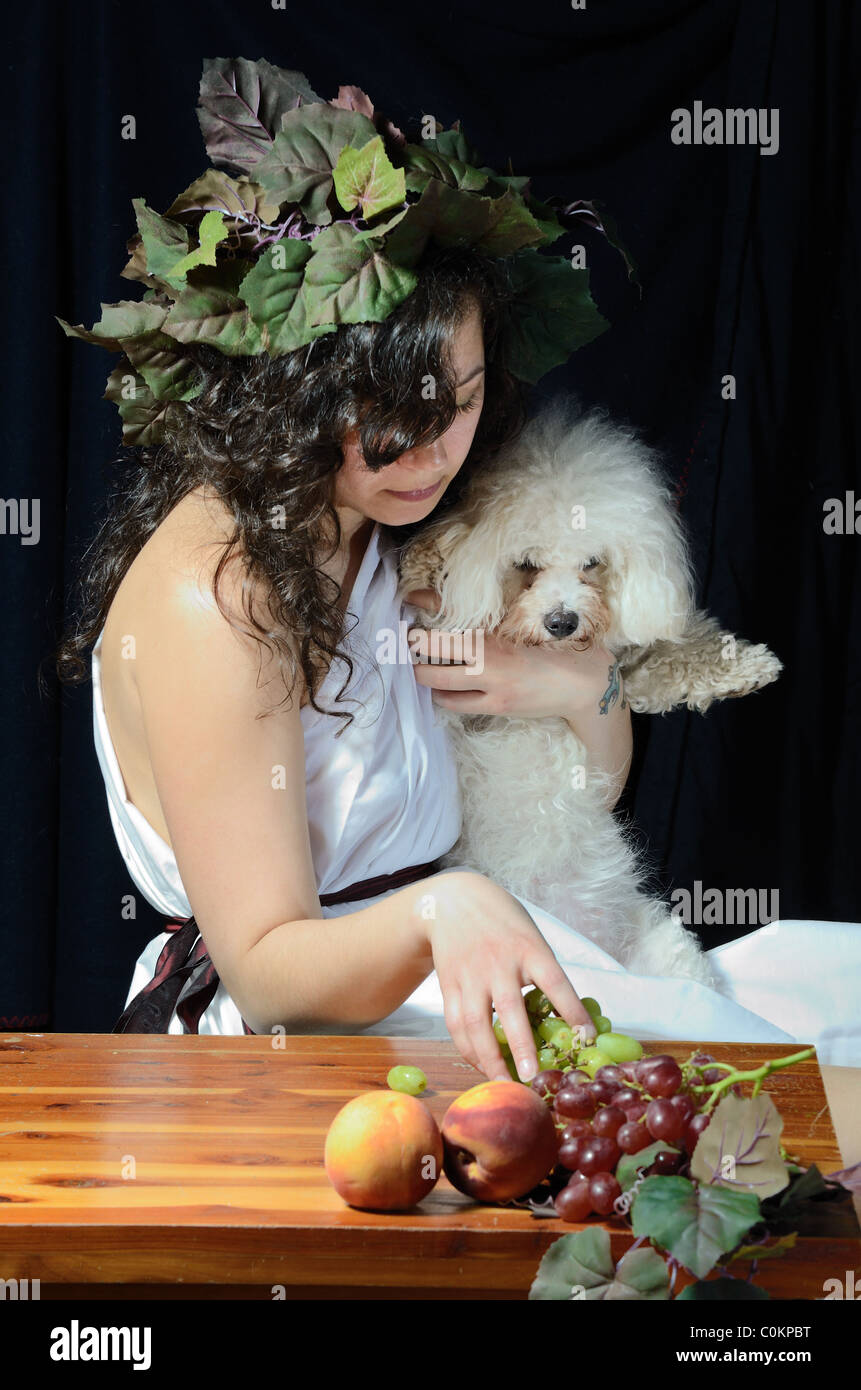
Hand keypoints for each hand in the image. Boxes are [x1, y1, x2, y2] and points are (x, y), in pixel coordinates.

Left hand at [404, 588, 617, 719]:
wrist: (582, 684)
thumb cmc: (555, 646)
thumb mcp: (521, 622)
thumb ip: (488, 615)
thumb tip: (451, 602)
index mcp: (497, 636)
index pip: (446, 626)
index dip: (421, 619)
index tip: (407, 610)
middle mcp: (491, 664)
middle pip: (432, 662)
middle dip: (415, 655)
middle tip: (410, 646)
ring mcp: (493, 690)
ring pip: (439, 688)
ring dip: (427, 678)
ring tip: (426, 666)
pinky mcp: (497, 708)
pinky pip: (457, 704)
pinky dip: (445, 695)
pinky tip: (446, 686)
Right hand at [415, 868, 596, 1082]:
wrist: (452, 901)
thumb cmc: (503, 923)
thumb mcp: (530, 936)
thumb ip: (544, 972)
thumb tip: (569, 1020)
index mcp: (529, 947)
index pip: (556, 982)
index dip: (573, 1011)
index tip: (587, 1039)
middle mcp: (499, 962)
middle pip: (511, 1007)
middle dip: (522, 1046)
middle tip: (533, 1078)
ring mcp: (471, 974)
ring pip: (475, 1022)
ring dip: (489, 1058)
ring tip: (504, 1085)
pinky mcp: (450, 985)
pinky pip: (456, 1023)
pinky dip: (468, 1049)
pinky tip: (481, 1066)